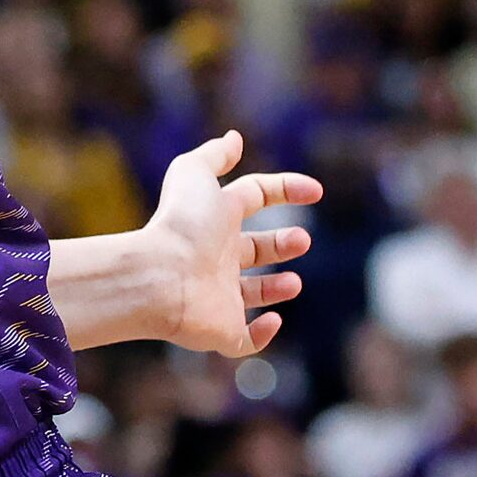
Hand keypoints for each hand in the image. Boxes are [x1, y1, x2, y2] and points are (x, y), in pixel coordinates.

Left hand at [139, 131, 322, 356]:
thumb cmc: (181, 224)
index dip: (284, 189)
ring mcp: (218, 295)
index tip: (316, 190)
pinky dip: (264, 333)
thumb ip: (215, 155)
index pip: (253, 196)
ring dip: (276, 288)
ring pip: (251, 293)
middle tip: (302, 239)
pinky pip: (244, 338)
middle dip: (283, 242)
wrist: (160, 276)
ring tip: (293, 281)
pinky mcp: (222, 330)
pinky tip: (274, 318)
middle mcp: (216, 255)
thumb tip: (235, 137)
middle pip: (254, 247)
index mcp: (216, 217)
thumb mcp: (195, 174)